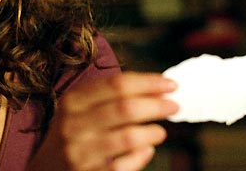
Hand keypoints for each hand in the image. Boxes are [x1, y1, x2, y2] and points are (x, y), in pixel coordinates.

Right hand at [27, 72, 178, 170]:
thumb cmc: (71, 135)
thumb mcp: (77, 110)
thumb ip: (108, 98)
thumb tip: (155, 90)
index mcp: (73, 101)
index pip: (116, 84)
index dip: (148, 83)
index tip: (170, 84)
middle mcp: (73, 124)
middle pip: (124, 108)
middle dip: (156, 105)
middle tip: (174, 105)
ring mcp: (79, 152)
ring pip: (127, 138)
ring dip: (151, 132)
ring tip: (161, 131)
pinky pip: (122, 166)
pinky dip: (139, 156)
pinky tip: (147, 149)